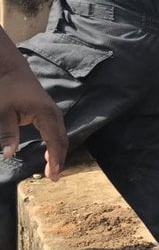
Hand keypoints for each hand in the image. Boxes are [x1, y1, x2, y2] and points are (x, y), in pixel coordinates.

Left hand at [0, 48, 66, 180]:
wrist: (11, 71)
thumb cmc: (6, 90)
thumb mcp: (3, 113)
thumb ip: (7, 133)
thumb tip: (9, 154)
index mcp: (46, 114)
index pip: (54, 141)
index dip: (55, 159)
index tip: (53, 175)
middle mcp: (54, 114)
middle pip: (62, 140)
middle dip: (59, 159)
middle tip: (53, 178)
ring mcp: (54, 112)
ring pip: (61, 136)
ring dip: (58, 153)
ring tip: (52, 170)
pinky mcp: (50, 112)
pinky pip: (57, 131)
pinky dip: (56, 145)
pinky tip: (49, 154)